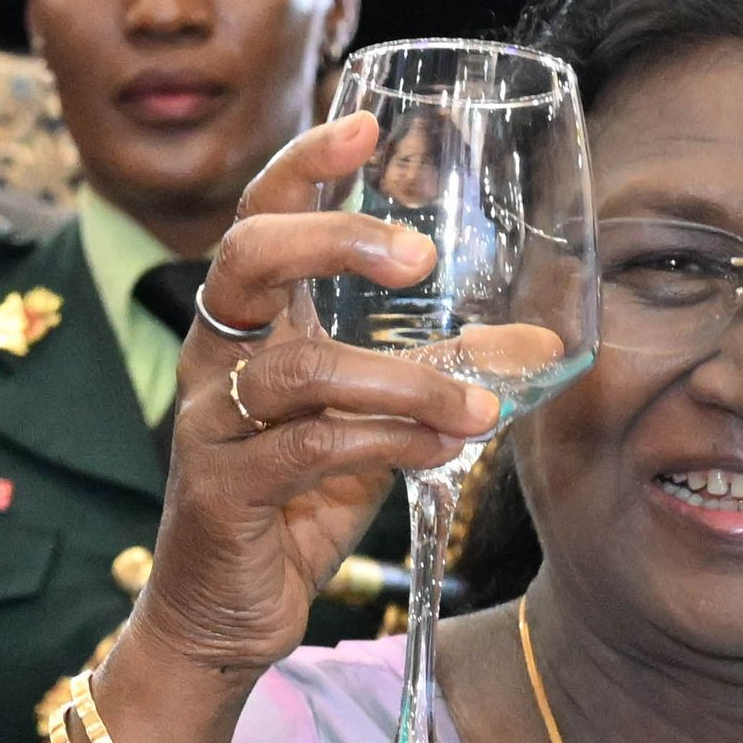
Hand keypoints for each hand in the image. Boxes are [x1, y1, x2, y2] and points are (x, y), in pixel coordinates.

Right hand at [131, 115, 509, 689]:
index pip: (262, 220)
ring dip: (402, 379)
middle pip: (248, 259)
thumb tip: (530, 342)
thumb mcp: (371, 427)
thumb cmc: (290, 507)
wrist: (225, 615)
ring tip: (475, 403)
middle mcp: (218, 362)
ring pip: (301, 370)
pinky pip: (309, 450)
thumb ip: (432, 375)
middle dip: (334, 241)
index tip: (364, 127)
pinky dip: (386, 442)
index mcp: (250, 329)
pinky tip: (439, 448)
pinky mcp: (223, 491)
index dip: (305, 168)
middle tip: (418, 259)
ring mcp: (213, 425)